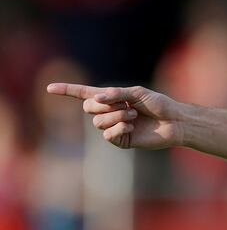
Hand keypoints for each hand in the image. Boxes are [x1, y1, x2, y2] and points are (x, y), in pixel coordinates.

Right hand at [46, 83, 183, 149]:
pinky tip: (132, 127)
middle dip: (104, 105)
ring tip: (133, 116)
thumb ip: (115, 94)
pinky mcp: (120, 140)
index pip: (85, 93)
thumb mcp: (138, 93)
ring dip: (116, 116)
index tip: (49, 88)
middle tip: (125, 104)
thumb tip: (94, 99)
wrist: (174, 121)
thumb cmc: (159, 104)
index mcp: (112, 97)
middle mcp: (109, 112)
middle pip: (88, 108)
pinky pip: (107, 135)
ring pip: (97, 122)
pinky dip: (119, 128)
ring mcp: (113, 127)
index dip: (68, 90)